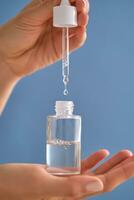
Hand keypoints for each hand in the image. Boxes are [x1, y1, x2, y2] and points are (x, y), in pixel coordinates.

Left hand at [0, 0, 88, 77]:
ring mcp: (58, 35)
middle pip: (74, 12)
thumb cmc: (14, 34)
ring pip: (77, 26)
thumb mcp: (30, 17)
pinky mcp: (61, 48)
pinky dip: (80, 36)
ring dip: (82, 21)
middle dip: (81, 7)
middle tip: (81, 7)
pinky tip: (81, 31)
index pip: (64, 0)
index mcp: (46, 8)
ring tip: (82, 19)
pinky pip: (75, 42)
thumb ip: (48, 8)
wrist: (9, 58)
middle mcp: (55, 21)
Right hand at [0, 149, 133, 199]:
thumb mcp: (40, 185)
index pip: (104, 184)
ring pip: (95, 173)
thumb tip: (97, 184)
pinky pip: (81, 168)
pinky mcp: (60, 176)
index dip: (122, 173)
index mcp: (70, 197)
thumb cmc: (14, 187)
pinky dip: (93, 161)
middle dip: (122, 168)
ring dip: (111, 163)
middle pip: (104, 179)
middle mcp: (72, 192)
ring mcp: (67, 183)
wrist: (0, 185)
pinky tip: (102, 153)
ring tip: (125, 153)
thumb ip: (69, 188)